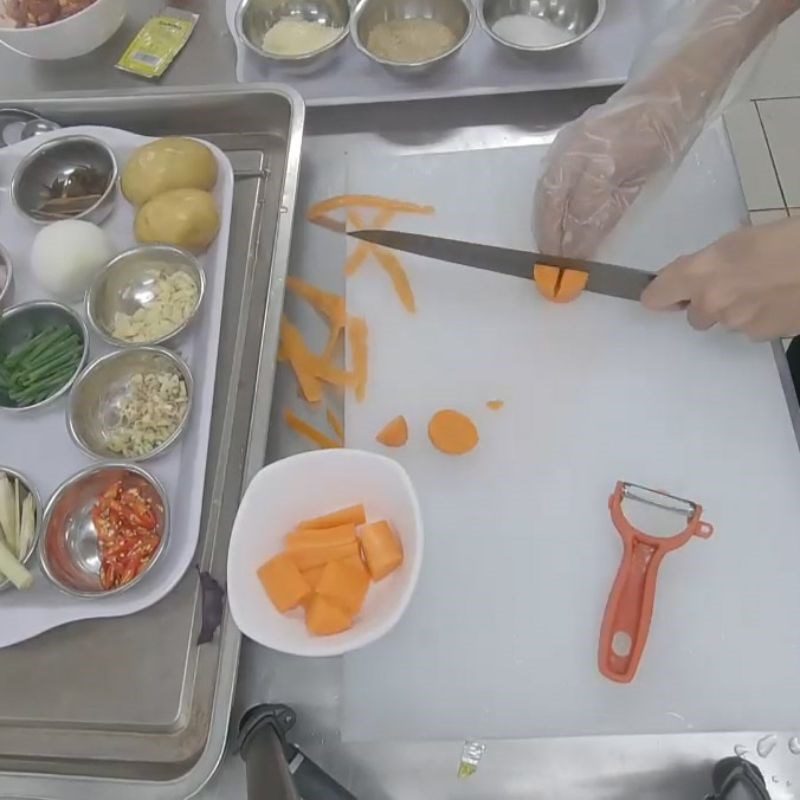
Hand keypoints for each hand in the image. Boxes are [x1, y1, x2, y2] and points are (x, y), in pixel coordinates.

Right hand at [534, 99, 679, 258]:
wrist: (663, 94)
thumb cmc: (659, 141)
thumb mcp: (639, 181)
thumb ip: (608, 212)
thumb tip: (584, 246)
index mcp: (603, 162)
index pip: (581, 211)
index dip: (574, 241)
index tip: (572, 267)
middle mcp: (578, 151)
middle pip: (554, 201)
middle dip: (549, 235)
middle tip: (551, 263)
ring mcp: (567, 142)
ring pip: (545, 190)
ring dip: (543, 221)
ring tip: (546, 246)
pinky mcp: (563, 140)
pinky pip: (547, 177)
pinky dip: (545, 202)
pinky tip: (548, 219)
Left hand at [641, 217, 799, 340]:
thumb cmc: (791, 238)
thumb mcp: (742, 239)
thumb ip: (710, 262)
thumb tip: (695, 273)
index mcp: (701, 272)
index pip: (656, 296)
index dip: (660, 294)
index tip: (665, 293)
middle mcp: (711, 302)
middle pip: (692, 315)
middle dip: (708, 302)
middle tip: (734, 283)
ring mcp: (737, 323)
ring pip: (723, 322)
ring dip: (735, 310)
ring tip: (765, 288)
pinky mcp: (761, 336)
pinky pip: (750, 330)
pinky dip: (760, 318)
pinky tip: (780, 300)